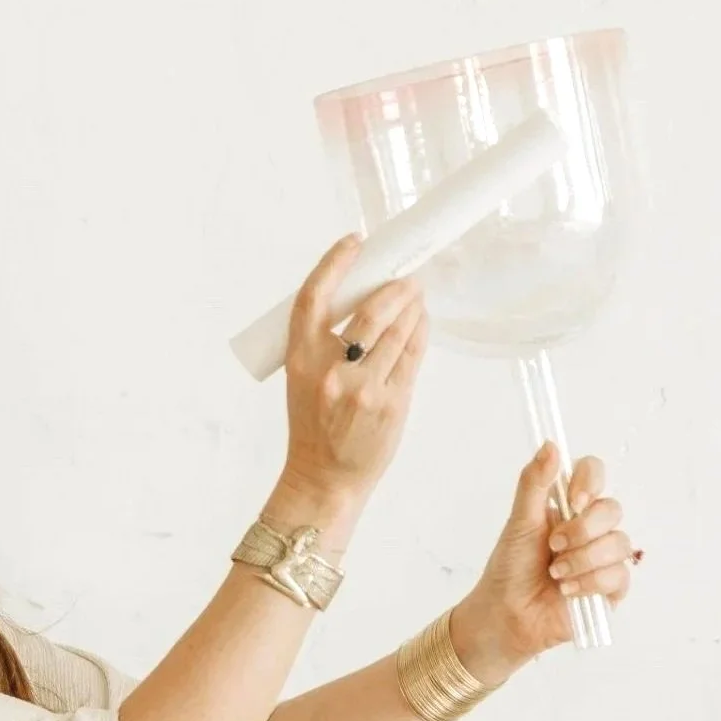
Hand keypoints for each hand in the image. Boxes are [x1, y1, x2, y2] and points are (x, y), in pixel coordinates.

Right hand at [279, 234, 429, 506]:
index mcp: (300, 360)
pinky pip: (413, 355)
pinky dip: (420, 332)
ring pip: (398, 331)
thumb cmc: (314, 426)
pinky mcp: (391, 404)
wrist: (323, 478)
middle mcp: (331, 372)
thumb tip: (364, 297)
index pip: (313, 298)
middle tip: (407, 276)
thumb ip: (325, 344)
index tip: (354, 242)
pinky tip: (420, 321)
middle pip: (371, 311)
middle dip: (396, 285)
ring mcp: (363, 389)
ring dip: (413, 306)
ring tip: (416, 295)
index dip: (334, 263)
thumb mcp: (304, 380)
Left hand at [450, 442, 638, 684]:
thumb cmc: (509, 569)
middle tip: (554, 545)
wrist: (506, 614)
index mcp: (568, 507)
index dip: (589, 482)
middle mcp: (590, 529)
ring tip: (556, 574)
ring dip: (582, 559)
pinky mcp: (610, 588)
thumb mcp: (519, 522)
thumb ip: (534, 484)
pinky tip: (567, 591)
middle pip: (612, 510)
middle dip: (583, 529)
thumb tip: (550, 444)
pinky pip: (619, 575)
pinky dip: (590, 582)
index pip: (593, 475)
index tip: (573, 499)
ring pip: (619, 544)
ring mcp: (603, 558)